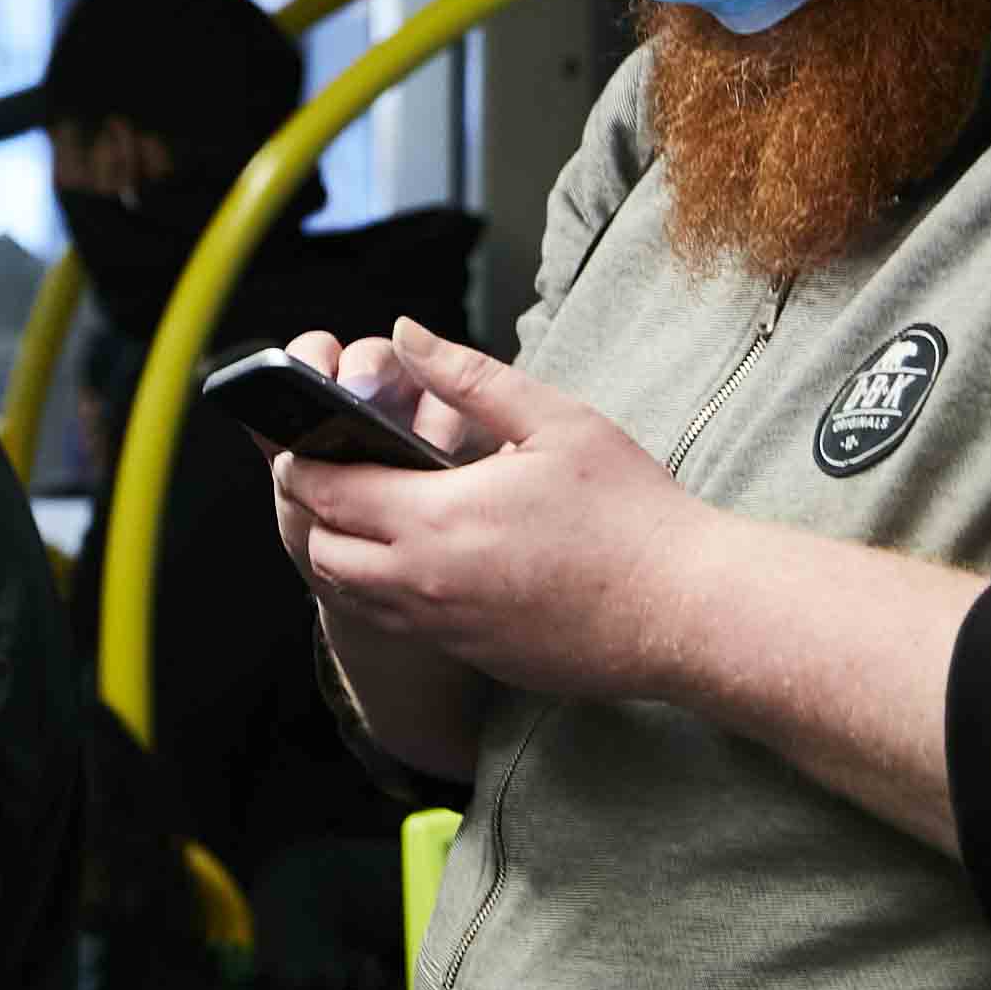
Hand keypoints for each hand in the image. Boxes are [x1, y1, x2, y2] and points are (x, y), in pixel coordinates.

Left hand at [273, 318, 716, 700]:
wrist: (688, 612)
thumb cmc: (633, 515)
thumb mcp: (554, 422)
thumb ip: (468, 377)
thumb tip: (404, 334)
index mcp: (436, 519)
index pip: (323, 492)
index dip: (302, 461)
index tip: (305, 436)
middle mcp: (425, 583)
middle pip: (321, 549)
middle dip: (315, 510)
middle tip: (338, 471)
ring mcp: (446, 628)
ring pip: (353, 594)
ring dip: (347, 552)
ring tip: (376, 511)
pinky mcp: (472, 654)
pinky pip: (400, 623)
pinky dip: (388, 590)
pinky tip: (427, 556)